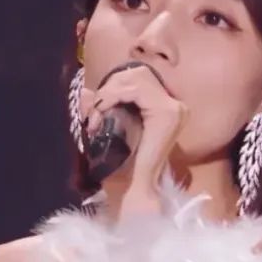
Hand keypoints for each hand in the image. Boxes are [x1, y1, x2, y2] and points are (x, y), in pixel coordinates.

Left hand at [83, 63, 187, 203]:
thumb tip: (85, 92)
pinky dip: (113, 97)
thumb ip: (101, 108)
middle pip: (138, 74)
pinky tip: (103, 111)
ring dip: (109, 93)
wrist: (133, 187)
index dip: (113, 86)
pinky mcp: (167, 114)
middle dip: (109, 88)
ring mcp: (175, 109)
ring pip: (136, 79)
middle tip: (94, 113)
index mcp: (168, 106)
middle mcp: (177, 104)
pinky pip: (136, 90)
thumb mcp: (112, 127)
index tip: (95, 107)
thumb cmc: (123, 163)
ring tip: (98, 115)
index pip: (139, 77)